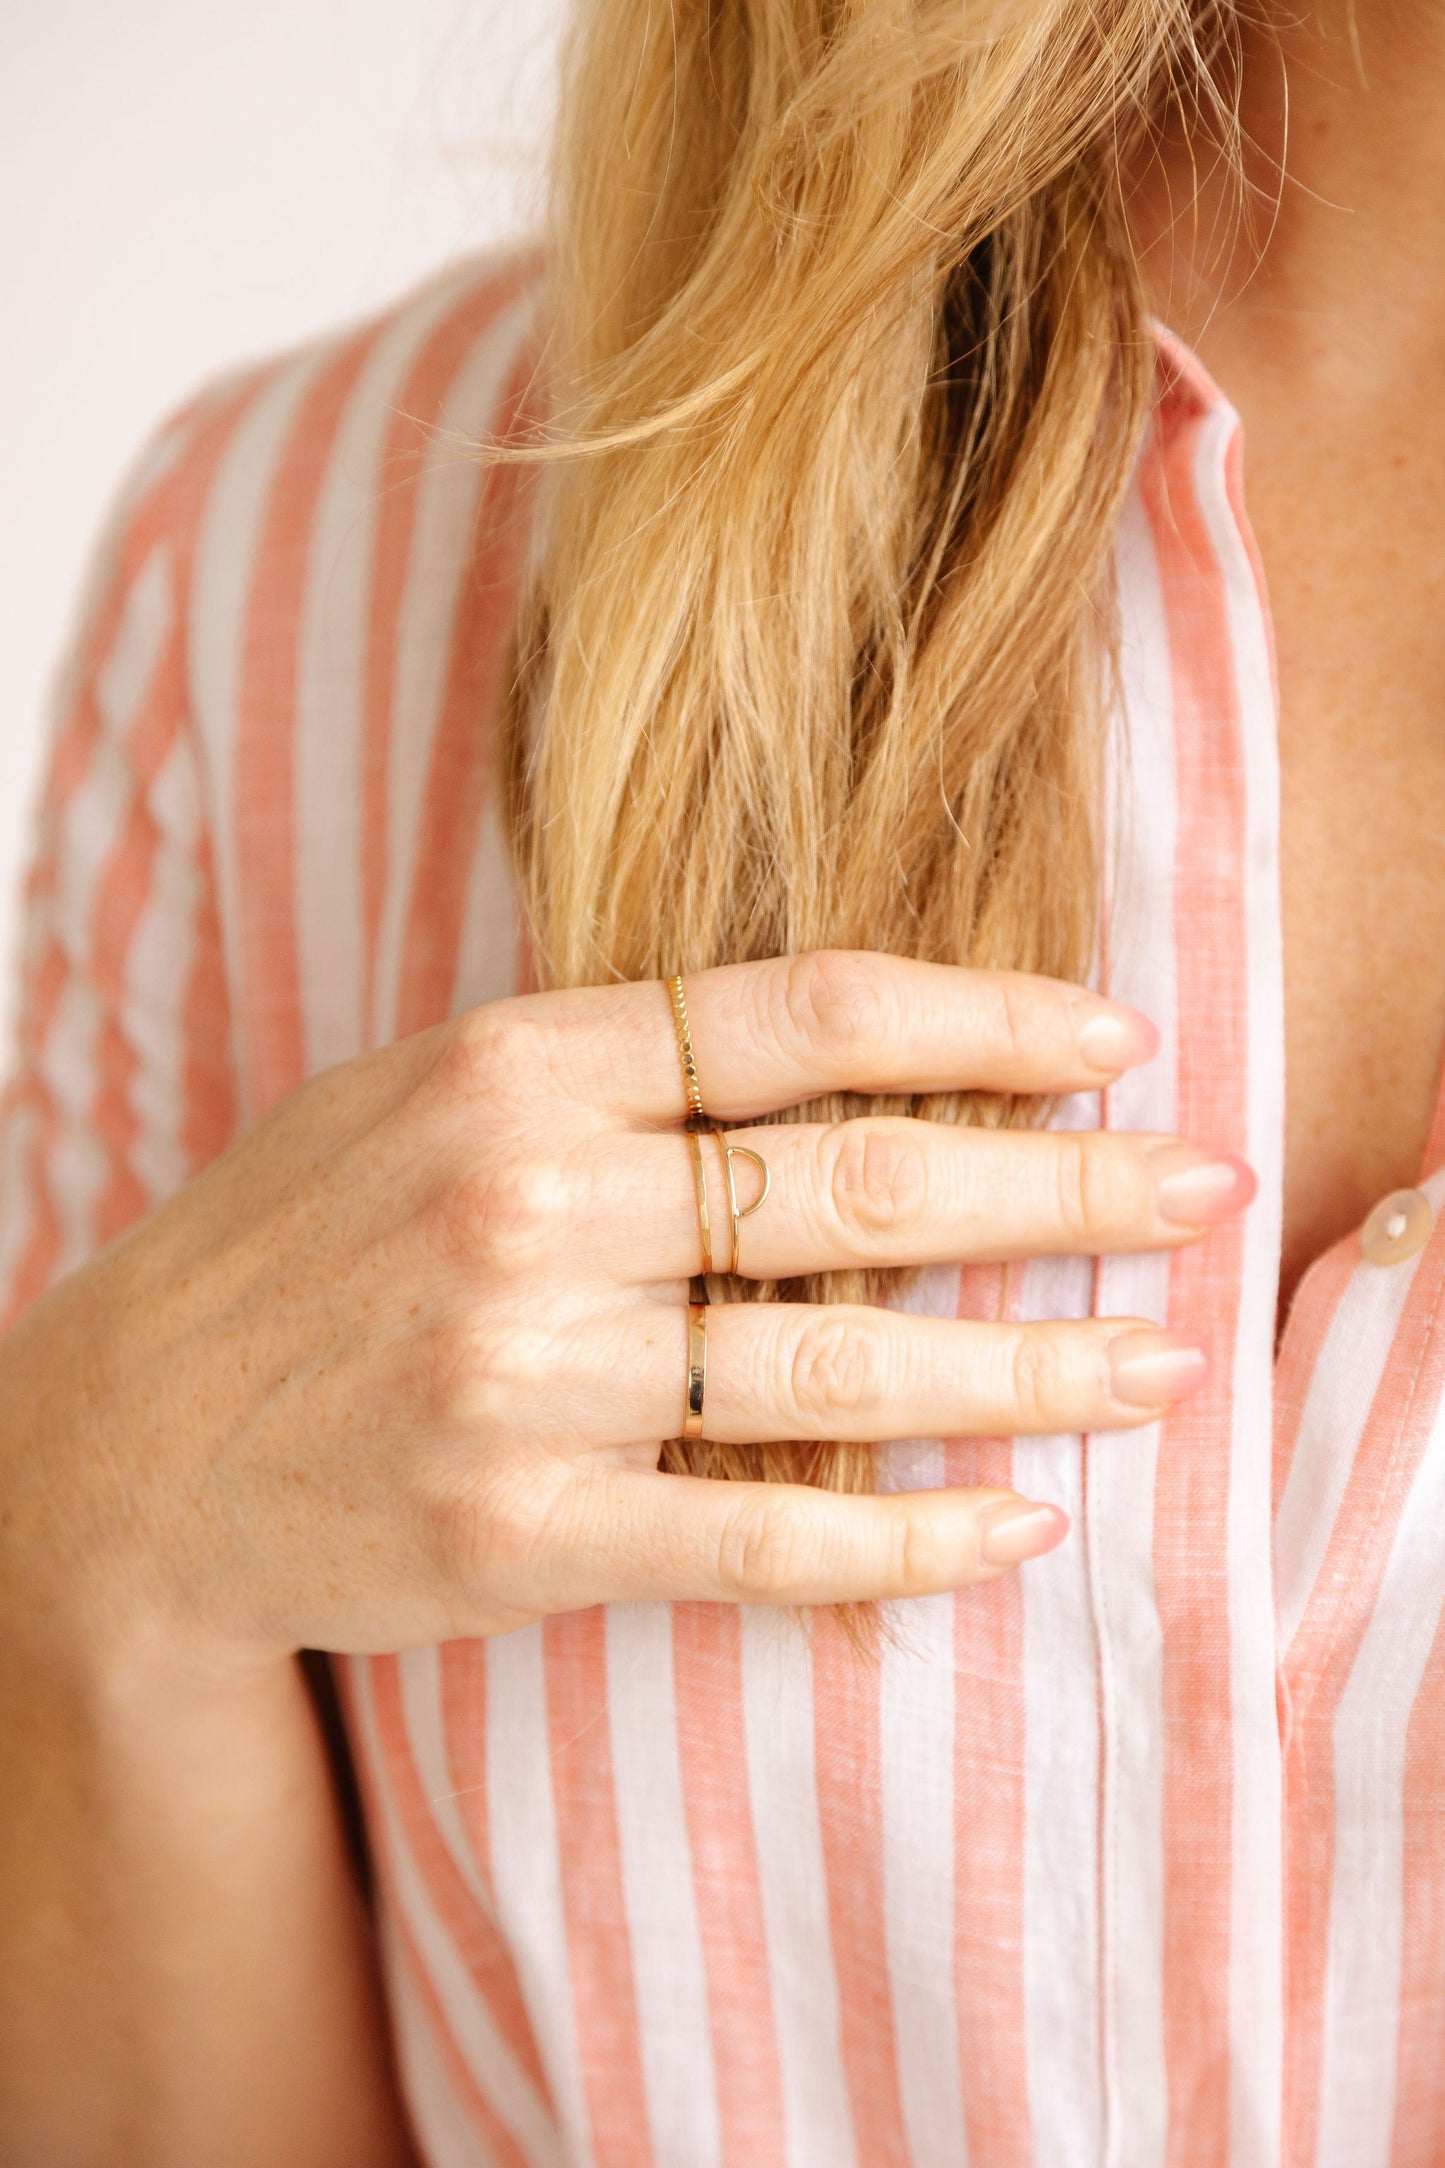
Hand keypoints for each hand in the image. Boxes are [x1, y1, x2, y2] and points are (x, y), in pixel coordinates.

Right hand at [0, 951, 1249, 1669]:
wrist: (128, 1449)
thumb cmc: (299, 1250)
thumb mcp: (425, 1094)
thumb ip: (611, 1071)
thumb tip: (838, 1058)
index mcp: (518, 1066)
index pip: (803, 1017)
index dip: (982, 1023)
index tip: (1115, 1043)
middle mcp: (530, 1202)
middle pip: (854, 1183)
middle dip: (1057, 1192)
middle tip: (1197, 1195)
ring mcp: (527, 1371)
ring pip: (835, 1360)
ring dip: (1024, 1369)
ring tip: (1155, 1367)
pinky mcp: (523, 1529)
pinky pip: (759, 1529)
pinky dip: (899, 1533)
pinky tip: (1012, 1524)